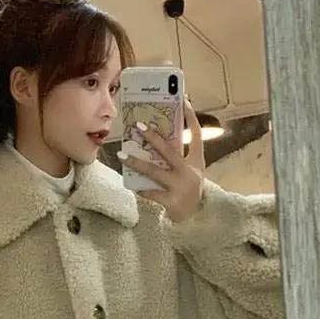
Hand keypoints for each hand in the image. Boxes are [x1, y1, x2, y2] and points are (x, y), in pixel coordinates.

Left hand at [118, 96, 204, 222]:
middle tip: (139, 126)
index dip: (190, 118)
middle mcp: (190, 172)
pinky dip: (140, 188)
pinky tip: (132, 184)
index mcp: (197, 161)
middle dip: (154, 137)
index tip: (183, 101)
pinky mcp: (171, 201)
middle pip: (170, 150)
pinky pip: (151, 192)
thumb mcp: (190, 171)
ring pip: (154, 171)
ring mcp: (180, 186)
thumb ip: (177, 157)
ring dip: (136, 162)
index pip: (196, 135)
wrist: (195, 217)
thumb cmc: (188, 188)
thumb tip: (154, 140)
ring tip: (121, 155)